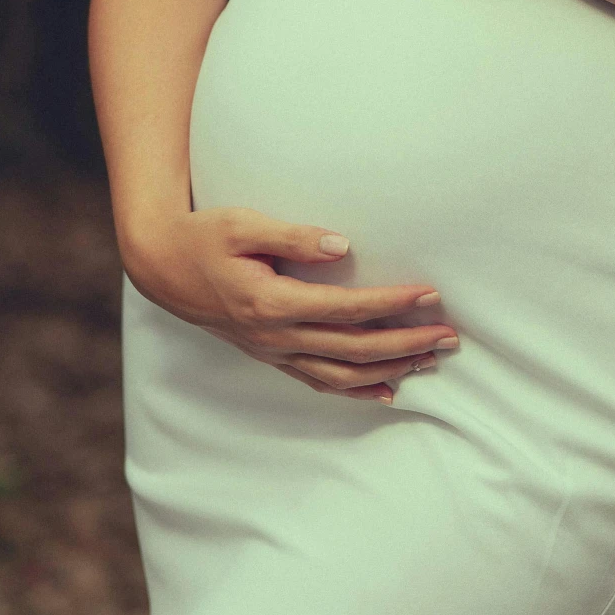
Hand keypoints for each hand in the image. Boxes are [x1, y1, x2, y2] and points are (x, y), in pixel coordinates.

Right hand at [122, 207, 459, 400]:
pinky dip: (357, 390)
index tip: (430, 295)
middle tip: (450, 337)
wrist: (163, 267)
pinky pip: (320, 382)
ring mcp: (273, 351)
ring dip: (390, 370)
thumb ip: (292, 235)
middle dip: (406, 345)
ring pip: (341, 375)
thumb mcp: (242, 223)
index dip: (391, 304)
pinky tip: (387, 390)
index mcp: (271, 303)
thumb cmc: (204, 237)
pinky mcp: (271, 355)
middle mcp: (275, 336)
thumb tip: (341, 245)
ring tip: (432, 361)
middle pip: (353, 350)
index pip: (345, 309)